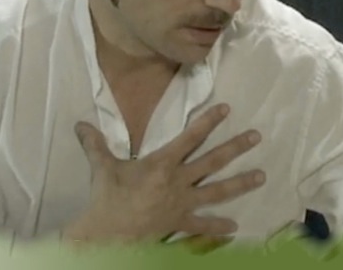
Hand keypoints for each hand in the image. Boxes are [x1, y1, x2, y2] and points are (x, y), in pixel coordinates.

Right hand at [62, 103, 264, 243]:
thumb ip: (95, 144)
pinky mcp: (180, 223)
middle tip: (257, 137)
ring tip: (262, 176)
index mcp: (162, 163)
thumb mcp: (103, 167)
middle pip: (213, 161)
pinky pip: (203, 225)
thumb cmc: (108, 198)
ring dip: (241, 183)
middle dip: (236, 147)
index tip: (227, 109)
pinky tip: (235, 228)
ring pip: (218, 191)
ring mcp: (182, 203)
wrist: (107, 234)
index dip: (209, 121)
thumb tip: (80, 124)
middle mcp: (178, 181)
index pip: (190, 137)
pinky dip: (218, 227)